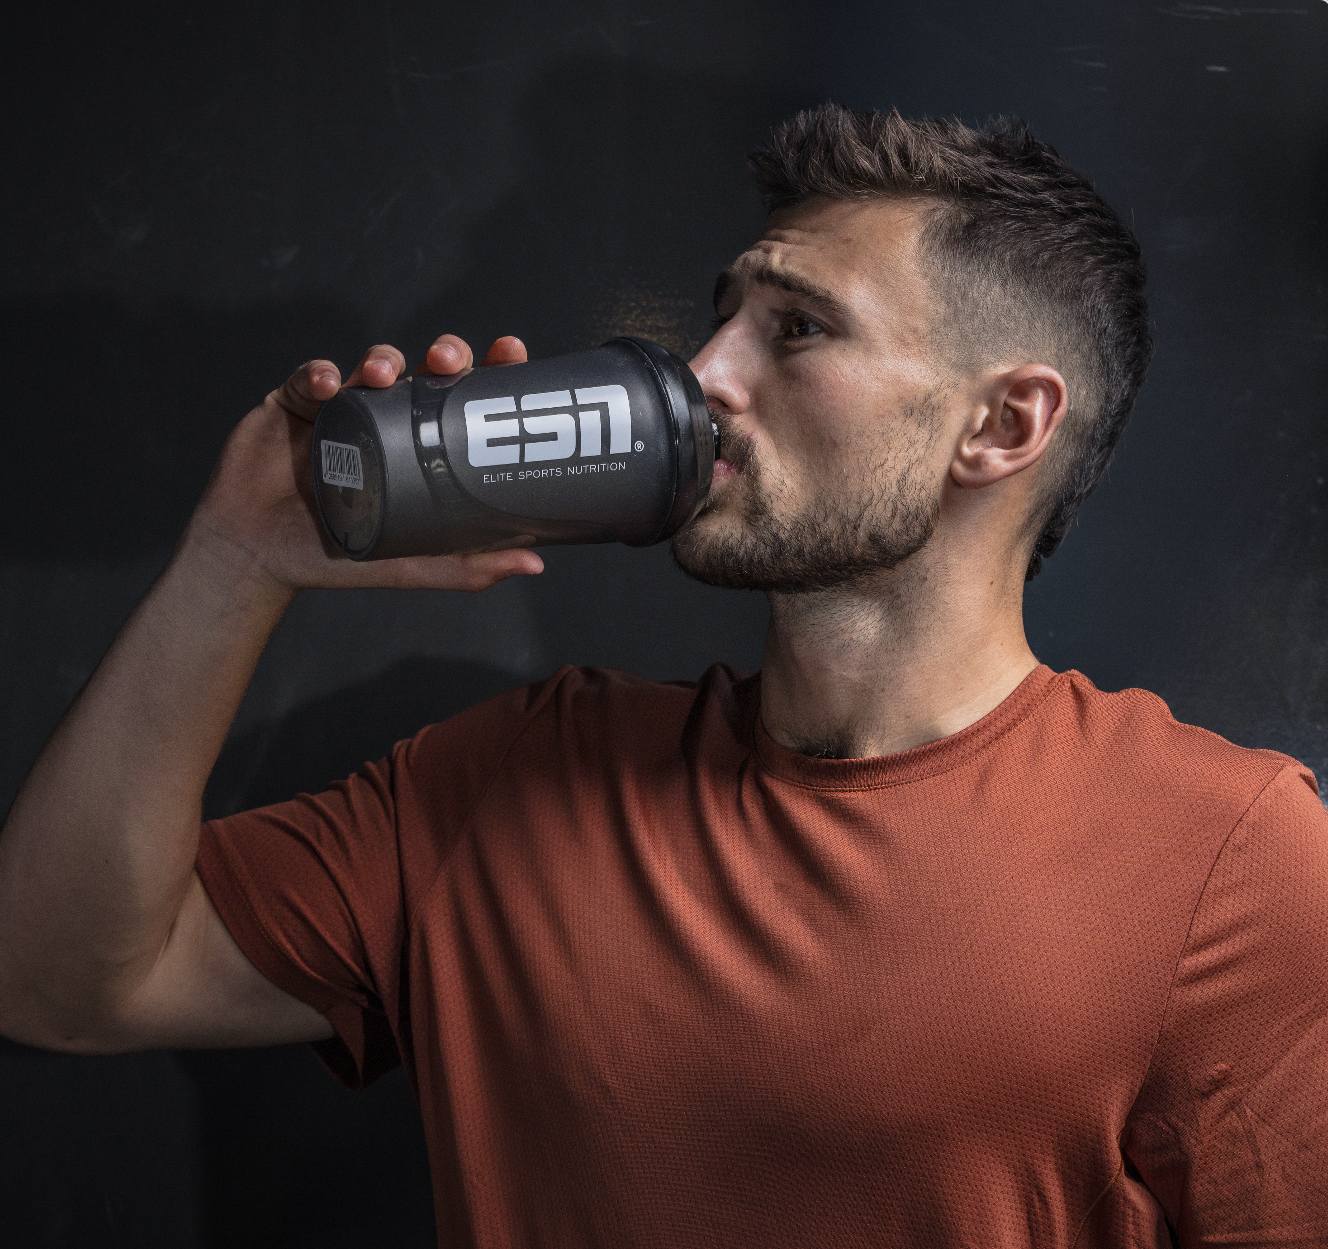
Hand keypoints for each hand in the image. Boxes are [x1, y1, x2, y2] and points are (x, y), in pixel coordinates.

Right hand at [184, 333, 541, 598]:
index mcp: (421, 447)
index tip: (511, 354)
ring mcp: (342, 407)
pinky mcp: (294, 400)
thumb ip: (467, 565)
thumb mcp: (410, 563)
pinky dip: (322, 373)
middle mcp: (387, 420)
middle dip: (443, 353)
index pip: (464, 400)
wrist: (257, 558)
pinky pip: (311, 374)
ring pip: (373, 363)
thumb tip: (535, 565)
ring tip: (383, 373)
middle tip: (447, 360)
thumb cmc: (333, 558)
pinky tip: (330, 385)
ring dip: (383, 358)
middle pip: (426, 370)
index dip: (489, 371)